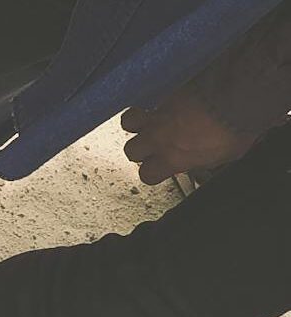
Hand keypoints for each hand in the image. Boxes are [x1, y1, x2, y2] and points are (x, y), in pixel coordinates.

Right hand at [120, 89, 256, 184]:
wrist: (237, 97)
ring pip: (129, 120)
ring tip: (147, 122)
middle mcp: (160, 137)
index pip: (147, 174)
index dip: (151, 173)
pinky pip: (154, 98)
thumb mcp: (224, 155)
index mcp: (173, 158)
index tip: (159, 169)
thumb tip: (209, 160)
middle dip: (140, 149)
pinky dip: (158, 101)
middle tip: (153, 147)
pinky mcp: (169, 92)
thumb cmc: (233, 127)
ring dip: (136, 122)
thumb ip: (207, 160)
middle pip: (131, 149)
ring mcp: (161, 113)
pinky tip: (169, 101)